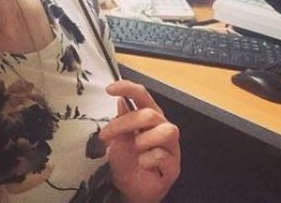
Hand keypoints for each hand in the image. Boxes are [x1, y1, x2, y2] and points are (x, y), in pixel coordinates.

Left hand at [99, 80, 180, 202]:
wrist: (132, 191)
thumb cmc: (128, 164)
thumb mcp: (116, 142)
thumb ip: (120, 122)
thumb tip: (121, 101)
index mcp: (148, 118)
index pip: (142, 96)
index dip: (128, 88)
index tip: (110, 89)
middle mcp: (162, 128)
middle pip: (151, 114)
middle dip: (126, 122)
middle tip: (107, 134)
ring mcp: (171, 146)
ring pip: (166, 130)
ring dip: (144, 140)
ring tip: (135, 150)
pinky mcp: (174, 165)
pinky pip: (163, 155)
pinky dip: (147, 160)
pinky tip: (143, 165)